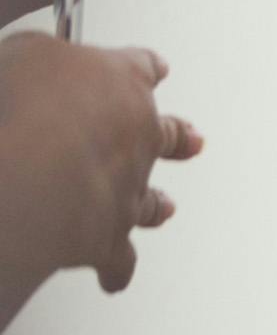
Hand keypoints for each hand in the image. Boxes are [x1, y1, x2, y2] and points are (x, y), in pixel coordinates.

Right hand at [0, 34, 201, 312]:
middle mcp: (136, 135)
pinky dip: (116, 271)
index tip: (157, 69)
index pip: (141, 68)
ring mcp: (126, 189)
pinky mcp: (106, 240)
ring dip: (156, 204)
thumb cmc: (26, 109)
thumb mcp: (25, 56)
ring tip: (165, 209)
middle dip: (178, 137)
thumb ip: (39, 56)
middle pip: (165, 133)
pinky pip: (118, 260)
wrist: (27, 177)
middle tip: (192, 141)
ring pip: (150, 199)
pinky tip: (115, 278)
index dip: (146, 69)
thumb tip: (38, 58)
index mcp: (121, 83)